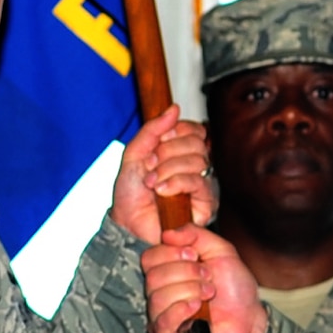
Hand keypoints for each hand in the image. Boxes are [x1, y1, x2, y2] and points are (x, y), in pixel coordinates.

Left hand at [112, 107, 216, 242]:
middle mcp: (194, 166)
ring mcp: (201, 184)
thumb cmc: (130, 194)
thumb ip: (152, 130)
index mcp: (179, 152)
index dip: (174, 133)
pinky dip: (175, 183)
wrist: (127, 223)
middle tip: (149, 167)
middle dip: (166, 153)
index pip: (193, 129)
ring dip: (167, 170)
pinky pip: (198, 181)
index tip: (154, 146)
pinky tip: (161, 192)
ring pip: (197, 160)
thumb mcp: (134, 154)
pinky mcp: (205, 203)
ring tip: (152, 184)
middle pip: (195, 142)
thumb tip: (174, 108)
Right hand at [140, 227, 267, 332]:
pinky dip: (179, 311)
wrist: (251, 320)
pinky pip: (161, 325)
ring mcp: (162, 319)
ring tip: (208, 294)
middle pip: (152, 277)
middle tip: (208, 277)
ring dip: (189, 291)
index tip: (195, 255)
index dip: (171, 252)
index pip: (149, 258)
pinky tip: (197, 307)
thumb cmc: (236, 290)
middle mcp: (160, 295)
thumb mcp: (221, 251)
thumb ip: (196, 234)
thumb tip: (168, 234)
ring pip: (157, 299)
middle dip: (185, 273)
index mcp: (167, 273)